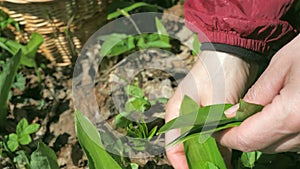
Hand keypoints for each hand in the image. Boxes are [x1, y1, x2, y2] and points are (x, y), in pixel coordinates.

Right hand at [165, 51, 258, 168]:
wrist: (230, 51)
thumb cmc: (218, 72)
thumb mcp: (216, 103)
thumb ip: (213, 130)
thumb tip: (218, 156)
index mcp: (176, 112)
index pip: (172, 146)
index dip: (181, 163)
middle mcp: (182, 116)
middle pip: (184, 147)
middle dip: (196, 162)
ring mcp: (194, 115)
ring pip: (197, 142)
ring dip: (208, 154)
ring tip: (221, 165)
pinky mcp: (207, 113)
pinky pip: (208, 135)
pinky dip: (216, 145)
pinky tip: (227, 153)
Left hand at [215, 35, 299, 152]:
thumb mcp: (281, 66)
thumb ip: (255, 95)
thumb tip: (232, 115)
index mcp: (292, 114)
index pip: (247, 139)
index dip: (225, 136)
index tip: (212, 128)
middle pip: (262, 146)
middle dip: (240, 135)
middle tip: (227, 119)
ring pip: (278, 145)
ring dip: (259, 133)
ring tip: (249, 113)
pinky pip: (293, 139)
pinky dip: (277, 131)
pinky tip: (272, 113)